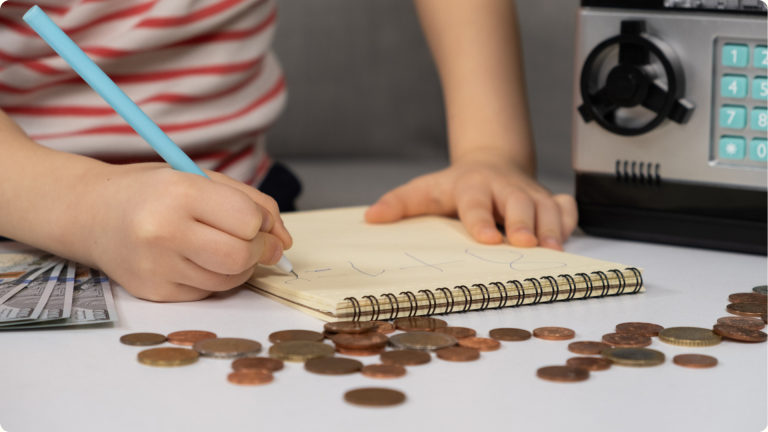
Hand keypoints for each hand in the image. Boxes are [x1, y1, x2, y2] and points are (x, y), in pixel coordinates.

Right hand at [82, 163, 291, 301]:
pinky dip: (215, 278)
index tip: (258, 221)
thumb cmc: (153, 191)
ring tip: (222, 246)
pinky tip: (198, 259)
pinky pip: (207, 293)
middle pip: (241, 256)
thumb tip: (284, 241)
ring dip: (241, 267)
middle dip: (259, 251)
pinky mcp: (154, 292)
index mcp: (178, 193)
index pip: (247, 220)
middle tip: (254, 242)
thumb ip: (252, 203)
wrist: (91, 214)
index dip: (263, 223)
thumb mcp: (201, 178)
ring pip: (229, 281)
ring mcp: (156, 266)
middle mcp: (164, 232)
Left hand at [364, 161, 577, 249]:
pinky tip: (565, 238)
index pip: (475, 202)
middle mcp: (503, 188)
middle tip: (527, 244)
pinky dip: (568, 220)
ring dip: (551, 227)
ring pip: (545, 206)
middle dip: (523, 223)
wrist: (490, 162)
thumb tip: (371, 217)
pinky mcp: (547, 198)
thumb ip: (399, 203)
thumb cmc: (455, 185)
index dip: (481, 220)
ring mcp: (528, 193)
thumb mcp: (424, 190)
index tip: (487, 238)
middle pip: (517, 202)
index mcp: (472, 186)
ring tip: (552, 250)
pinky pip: (565, 206)